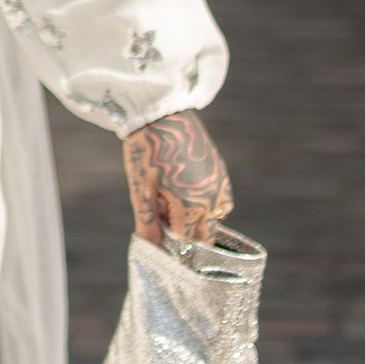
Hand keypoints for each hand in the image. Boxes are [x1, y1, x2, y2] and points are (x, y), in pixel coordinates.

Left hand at [123, 108, 232, 248]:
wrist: (161, 113)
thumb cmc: (147, 152)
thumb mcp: (142, 190)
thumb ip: (148, 222)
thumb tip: (150, 249)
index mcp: (192, 207)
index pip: (188, 245)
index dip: (173, 250)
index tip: (160, 248)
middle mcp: (212, 199)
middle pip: (206, 236)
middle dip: (189, 241)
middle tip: (166, 233)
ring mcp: (220, 185)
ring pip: (216, 219)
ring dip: (200, 224)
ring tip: (173, 212)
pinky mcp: (221, 171)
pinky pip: (222, 201)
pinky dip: (209, 208)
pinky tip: (188, 199)